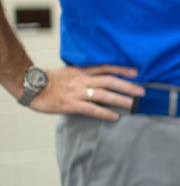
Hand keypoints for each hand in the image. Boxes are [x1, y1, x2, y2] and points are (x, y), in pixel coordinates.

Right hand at [29, 65, 144, 120]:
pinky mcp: (71, 104)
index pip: (106, 68)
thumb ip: (84, 75)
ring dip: (120, 99)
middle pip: (109, 81)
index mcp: (81, 71)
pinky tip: (114, 117)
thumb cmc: (50, 81)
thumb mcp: (69, 73)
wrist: (30, 86)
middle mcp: (82, 80)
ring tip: (133, 104)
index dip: (122, 69)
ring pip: (103, 95)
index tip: (136, 72)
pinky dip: (104, 113)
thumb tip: (99, 80)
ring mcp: (77, 92)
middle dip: (127, 86)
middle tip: (142, 92)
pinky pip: (91, 109)